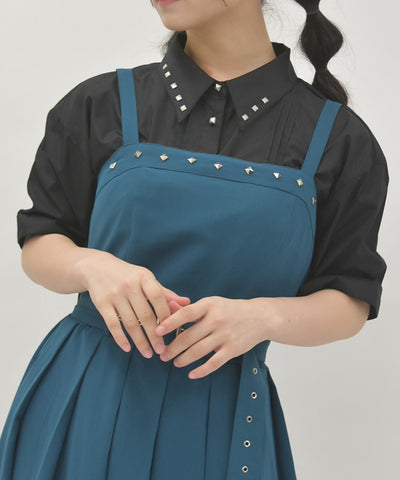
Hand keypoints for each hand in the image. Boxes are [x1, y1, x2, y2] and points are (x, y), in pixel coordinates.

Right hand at [77, 250, 190, 356]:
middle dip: (154, 335)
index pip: (158, 297)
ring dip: (140, 341)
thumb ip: (165, 293)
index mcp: (144, 277)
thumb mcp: (146, 279)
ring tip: (147, 353)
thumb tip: (186, 303)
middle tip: (161, 350)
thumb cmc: (128, 275)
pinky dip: (120, 338)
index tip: (172, 330)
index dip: (165, 314)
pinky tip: (128, 348)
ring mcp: (115, 294)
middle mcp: (130, 285)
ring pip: (130, 322)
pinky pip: (112, 324)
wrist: (97, 267)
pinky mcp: (102, 303)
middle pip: (145, 314)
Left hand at [154, 296, 268, 378]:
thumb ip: (191, 308)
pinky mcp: (232, 349)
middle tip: (162, 354)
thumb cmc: (230, 309)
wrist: (260, 317)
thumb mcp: (212, 303)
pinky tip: (191, 373)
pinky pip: (213, 363)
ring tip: (174, 362)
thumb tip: (168, 308)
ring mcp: (225, 335)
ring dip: (182, 359)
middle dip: (172, 348)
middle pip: (188, 337)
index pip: (185, 314)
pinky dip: (200, 370)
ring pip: (197, 351)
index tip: (157, 331)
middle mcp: (216, 320)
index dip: (170, 323)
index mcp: (209, 305)